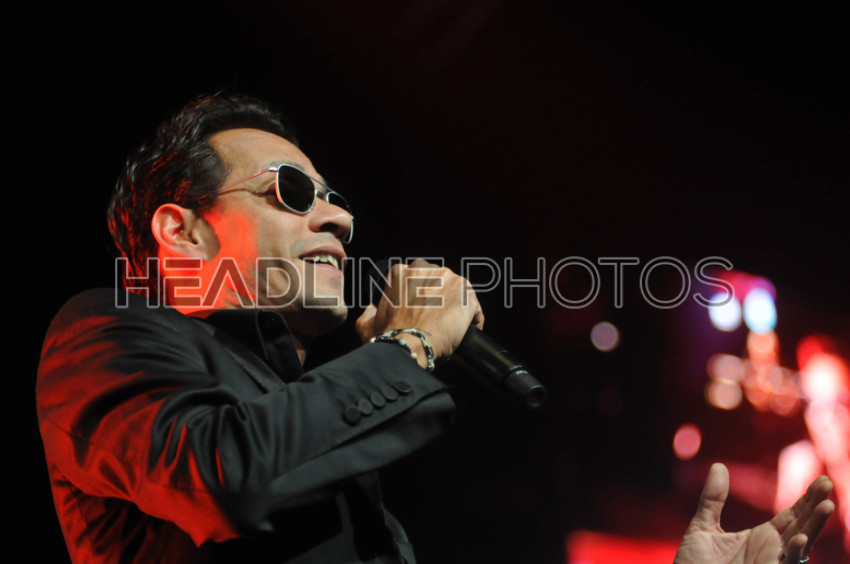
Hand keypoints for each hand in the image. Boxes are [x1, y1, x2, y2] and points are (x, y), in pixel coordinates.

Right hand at [355, 259, 483, 361]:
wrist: (409, 345)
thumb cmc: (390, 336)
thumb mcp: (368, 324)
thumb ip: (368, 314)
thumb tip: (371, 310)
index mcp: (402, 272)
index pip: (418, 280)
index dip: (421, 297)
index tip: (421, 312)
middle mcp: (425, 269)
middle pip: (439, 282)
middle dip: (440, 298)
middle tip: (435, 320)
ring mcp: (448, 278)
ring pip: (457, 293)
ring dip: (456, 308)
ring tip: (450, 328)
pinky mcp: (466, 293)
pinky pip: (474, 308)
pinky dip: (473, 320)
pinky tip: (465, 333)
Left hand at [675, 463, 833, 563]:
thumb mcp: (703, 527)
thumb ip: (712, 499)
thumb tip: (719, 465)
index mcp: (762, 537)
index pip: (791, 516)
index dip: (806, 499)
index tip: (821, 481)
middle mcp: (771, 551)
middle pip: (802, 526)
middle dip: (816, 507)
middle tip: (828, 483)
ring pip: (800, 546)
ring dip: (814, 527)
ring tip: (826, 506)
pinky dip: (793, 553)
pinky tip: (801, 538)